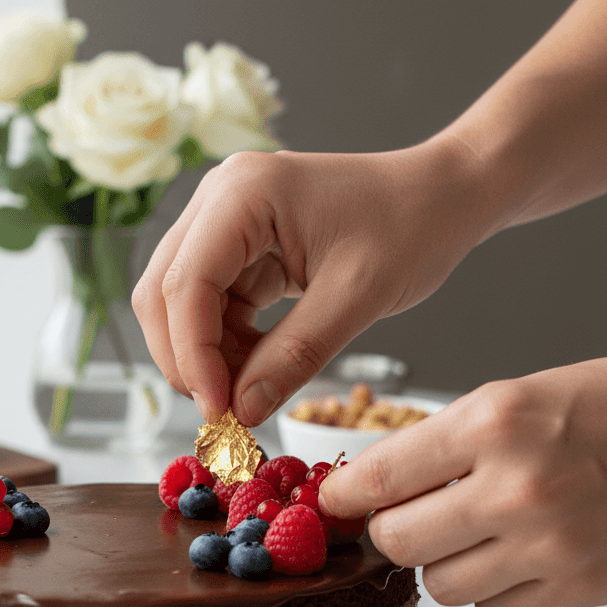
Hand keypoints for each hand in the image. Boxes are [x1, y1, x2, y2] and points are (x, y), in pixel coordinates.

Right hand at [132, 139, 494, 425]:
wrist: (443, 195)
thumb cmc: (413, 226)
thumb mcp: (357, 297)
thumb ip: (294, 356)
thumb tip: (241, 412)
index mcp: (242, 194)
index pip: (185, 285)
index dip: (192, 356)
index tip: (218, 412)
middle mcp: (218, 199)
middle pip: (162, 294)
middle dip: (185, 359)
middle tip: (223, 412)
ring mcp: (222, 222)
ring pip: (177, 305)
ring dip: (203, 357)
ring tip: (246, 393)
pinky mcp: (236, 247)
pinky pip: (208, 307)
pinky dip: (223, 347)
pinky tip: (255, 370)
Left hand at [318, 359, 606, 606]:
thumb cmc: (592, 412)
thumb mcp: (503, 401)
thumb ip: (428, 448)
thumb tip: (356, 493)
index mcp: (493, 424)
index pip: (377, 478)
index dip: (343, 497)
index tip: (336, 503)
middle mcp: (520, 487)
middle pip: (396, 542)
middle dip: (392, 532)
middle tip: (411, 516)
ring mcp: (553, 545)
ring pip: (438, 586)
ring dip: (444, 563)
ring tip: (479, 531)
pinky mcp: (580, 589)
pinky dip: (491, 592)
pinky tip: (517, 556)